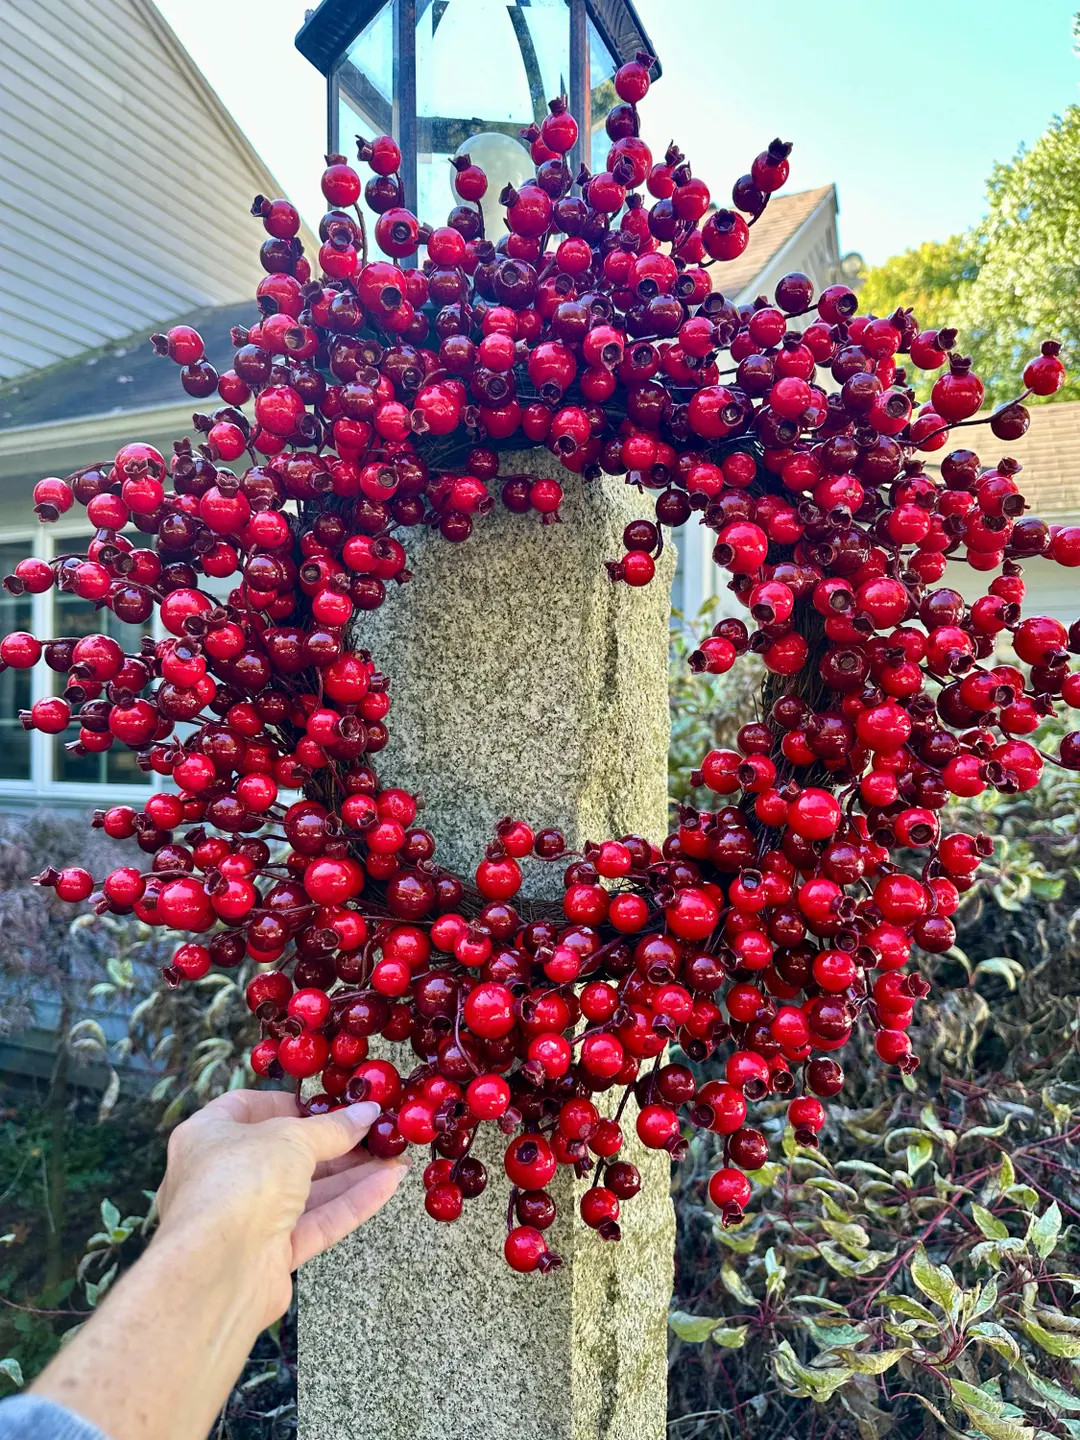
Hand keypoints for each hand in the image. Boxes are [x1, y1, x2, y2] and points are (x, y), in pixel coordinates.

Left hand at [155, 1090, 406, 1329]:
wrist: (217, 1273)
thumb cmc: (240, 1181)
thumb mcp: (291, 1139)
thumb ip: (333, 1128)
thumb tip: (368, 1112)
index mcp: (209, 1136)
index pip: (247, 1108)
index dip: (289, 1103)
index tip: (329, 1102)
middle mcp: (224, 1176)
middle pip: (284, 1152)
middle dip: (333, 1142)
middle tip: (375, 1129)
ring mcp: (247, 1218)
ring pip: (305, 1190)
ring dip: (350, 1173)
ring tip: (393, 1155)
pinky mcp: (271, 1255)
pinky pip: (316, 1222)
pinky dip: (351, 1203)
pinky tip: (388, 1183)